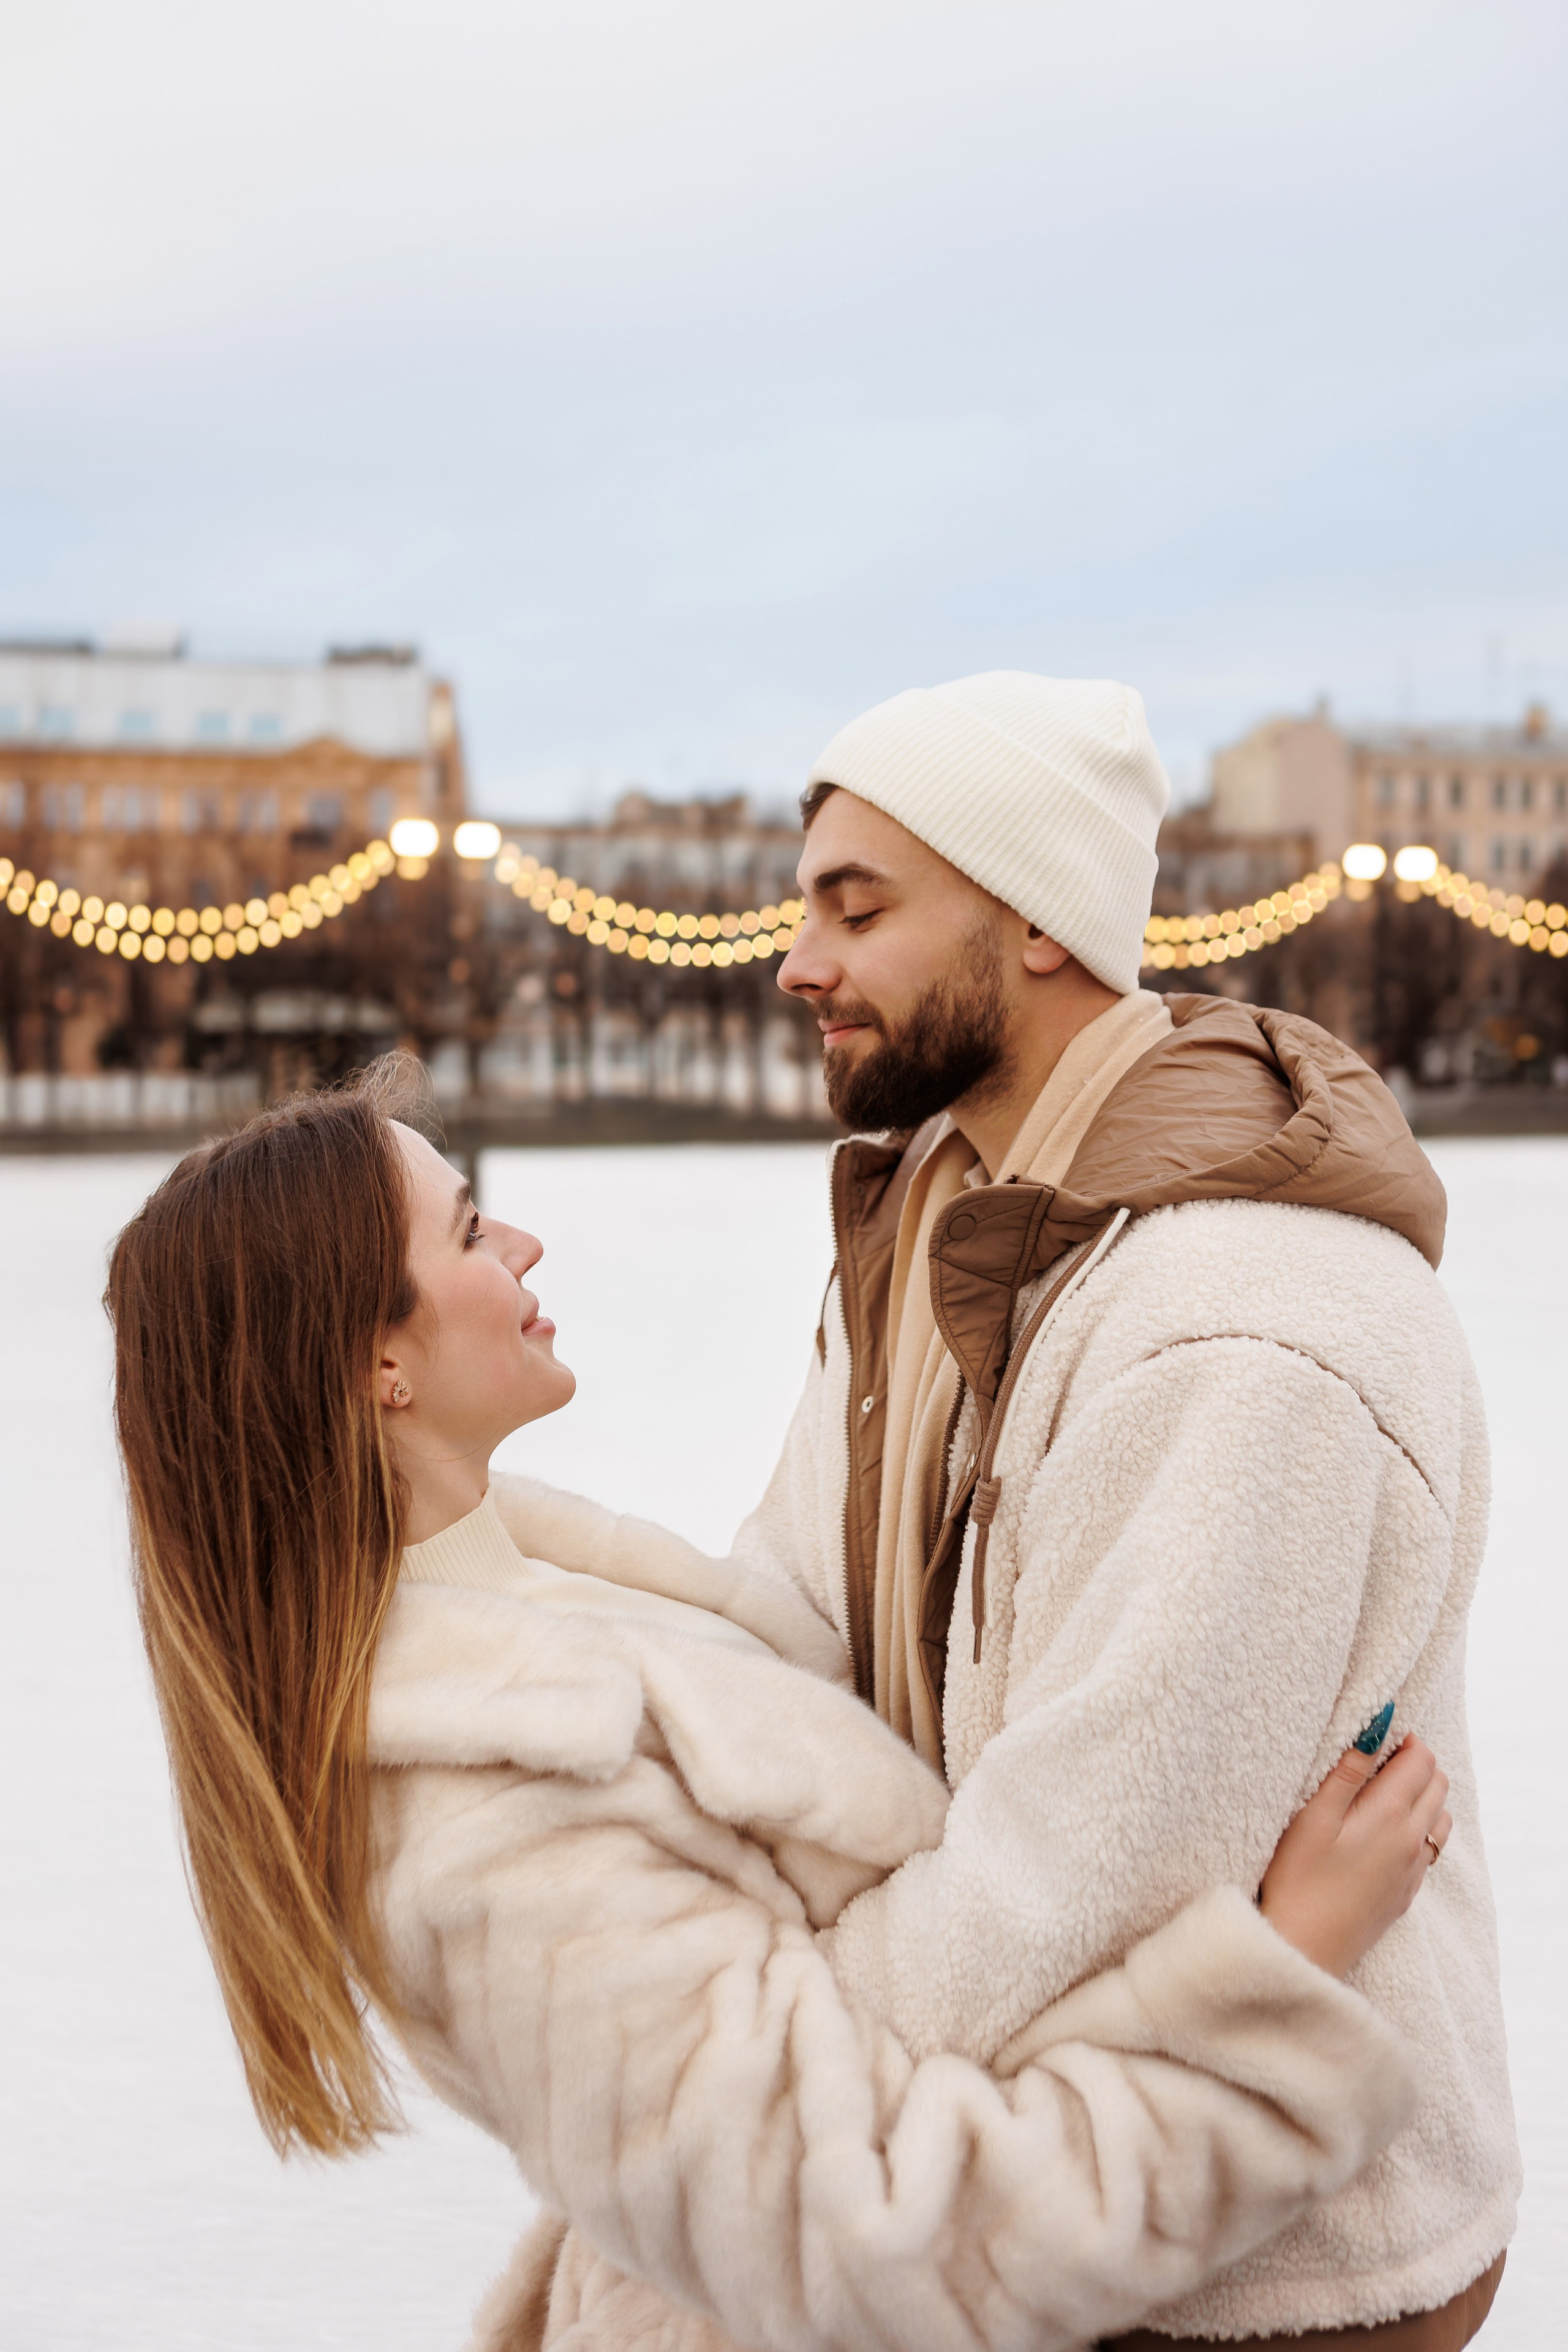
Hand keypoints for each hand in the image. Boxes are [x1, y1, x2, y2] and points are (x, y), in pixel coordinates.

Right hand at [1259, 1734, 1450, 1978]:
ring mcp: (1413, 1871)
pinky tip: (1384, 1834)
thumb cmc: (1297, 1879)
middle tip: (1377, 1761)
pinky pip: (1429, 1849)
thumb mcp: (1313, 1816)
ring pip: (1440, 1817)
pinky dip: (1419, 1828)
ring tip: (1382, 1794)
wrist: (1303, 1948)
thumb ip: (1348, 1770)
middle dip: (1416, 1763)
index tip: (1376, 1738)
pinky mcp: (1406, 1893)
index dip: (1404, 1739)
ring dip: (1422, 1796)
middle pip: (1439, 1784)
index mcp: (1391, 1816)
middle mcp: (1412, 1842)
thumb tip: (1378, 1725)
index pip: (1422, 1761)